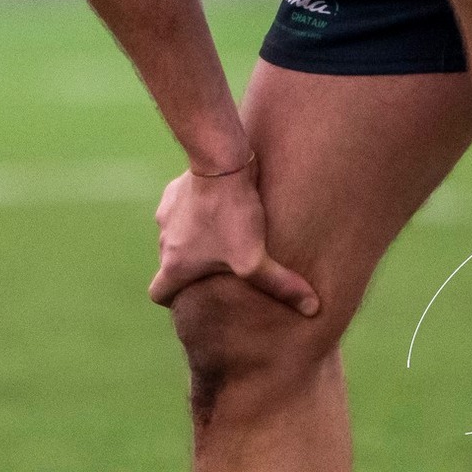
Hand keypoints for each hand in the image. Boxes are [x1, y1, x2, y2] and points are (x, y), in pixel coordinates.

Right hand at [148, 159, 320, 316]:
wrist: (220, 162)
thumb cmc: (232, 215)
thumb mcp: (255, 257)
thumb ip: (280, 286)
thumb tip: (312, 308)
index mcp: (174, 263)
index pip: (159, 294)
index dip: (176, 301)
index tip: (197, 297)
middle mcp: (163, 240)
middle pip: (173, 264)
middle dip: (194, 268)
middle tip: (223, 268)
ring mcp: (166, 212)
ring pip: (177, 235)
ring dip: (197, 238)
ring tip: (228, 234)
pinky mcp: (175, 190)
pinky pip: (184, 209)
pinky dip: (199, 212)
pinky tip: (224, 207)